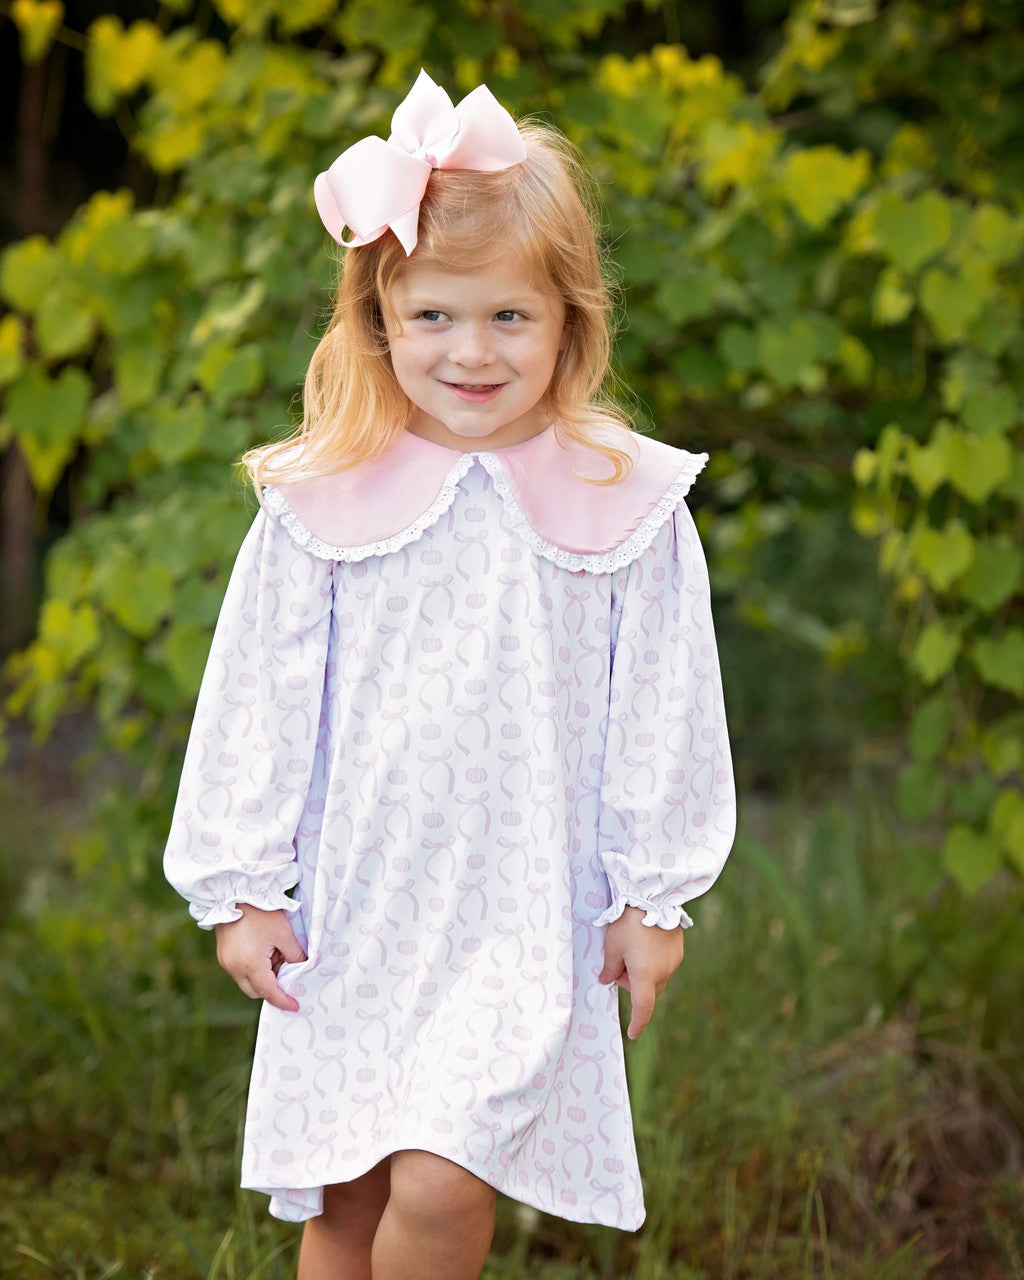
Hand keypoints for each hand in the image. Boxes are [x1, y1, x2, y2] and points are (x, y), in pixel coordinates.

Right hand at [214, 904, 306, 1012]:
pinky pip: (240, 971)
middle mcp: (234, 968)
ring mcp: (226, 962)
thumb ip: (295, 955)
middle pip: (256, 992)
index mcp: (251, 965)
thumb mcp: (284, 933)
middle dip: (272, 988)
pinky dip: (253, 968)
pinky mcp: (223, 956)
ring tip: (275, 953)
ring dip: (263, 976)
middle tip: (287, 969)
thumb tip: (301, 967)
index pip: (269, 992)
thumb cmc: (261, 911)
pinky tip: (263, 950)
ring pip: (247, 982)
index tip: (295, 1006)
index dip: (283, 1000)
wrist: (233, 893)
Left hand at [598, 905, 683, 1039]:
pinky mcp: (678, 950)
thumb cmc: (628, 924)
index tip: (633, 1033)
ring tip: (632, 948)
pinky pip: (664, 965)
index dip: (637, 1023)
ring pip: (656, 978)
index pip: (642, 1009)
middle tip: (618, 963)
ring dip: (644, 974)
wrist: (652, 898)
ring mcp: (674, 962)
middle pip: (647, 992)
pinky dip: (653, 962)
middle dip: (632, 984)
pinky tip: (644, 942)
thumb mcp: (611, 947)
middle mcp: (663, 973)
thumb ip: (609, 968)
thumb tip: (606, 980)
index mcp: (645, 976)